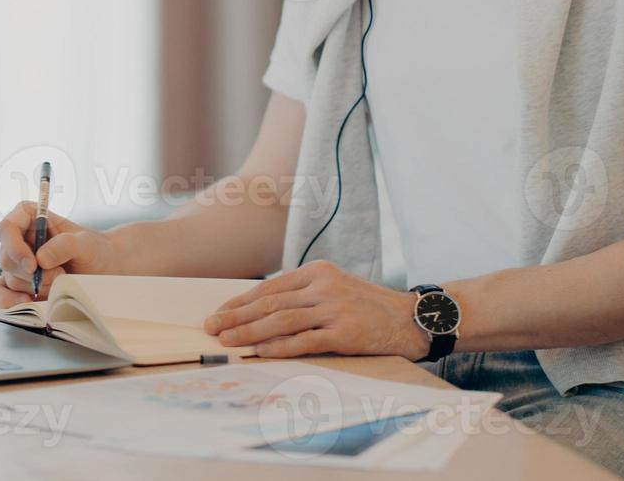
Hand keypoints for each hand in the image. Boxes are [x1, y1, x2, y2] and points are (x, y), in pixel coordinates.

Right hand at [0, 201, 116, 307]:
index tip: (33, 264)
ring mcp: (17, 264)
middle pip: (6, 258)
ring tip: (59, 282)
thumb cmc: (94, 250)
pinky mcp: (18, 285)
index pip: (6, 228)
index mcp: (29, 218)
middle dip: (32, 273)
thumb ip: (65, 245)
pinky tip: (27, 303)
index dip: (14, 247)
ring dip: (35, 287)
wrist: (103, 270)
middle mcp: (19, 240)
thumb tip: (40, 259)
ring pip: (10, 279)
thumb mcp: (86, 243)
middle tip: (58, 274)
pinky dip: (8, 301)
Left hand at [201, 260, 426, 359]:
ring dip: (249, 332)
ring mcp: (334, 308)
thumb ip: (304, 295)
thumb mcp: (335, 288)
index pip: (270, 287)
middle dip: (236, 316)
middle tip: (211, 327)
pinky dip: (279, 347)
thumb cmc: (369, 307)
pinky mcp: (345, 332)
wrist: (412, 319)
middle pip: (270, 303)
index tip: (219, 312)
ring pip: (281, 321)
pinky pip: (304, 341)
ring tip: (227, 341)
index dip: (241, 301)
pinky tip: (259, 352)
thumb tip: (262, 311)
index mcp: (318, 271)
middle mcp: (323, 286)